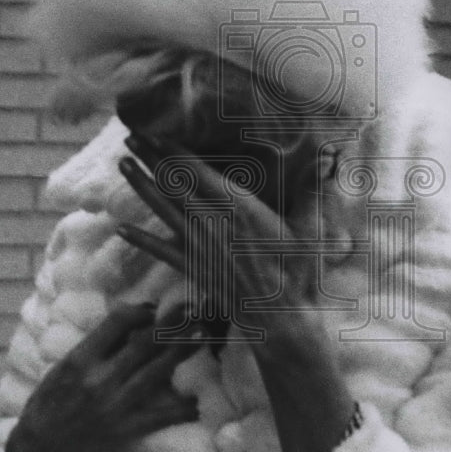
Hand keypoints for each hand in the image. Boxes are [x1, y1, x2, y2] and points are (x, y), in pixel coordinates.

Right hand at [0, 301, 200, 451]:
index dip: (141, 310)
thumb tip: (136, 318)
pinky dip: (183, 406)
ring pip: (157, 371)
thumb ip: (98, 344)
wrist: (41, 448)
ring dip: (182, 351)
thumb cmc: (52, 400)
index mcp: (81, 358)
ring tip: (203, 335)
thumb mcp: (66, 364)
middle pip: (144, 343)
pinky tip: (199, 397)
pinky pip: (162, 415)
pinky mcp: (127, 429)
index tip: (153, 308)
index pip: (118, 322)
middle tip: (194, 311)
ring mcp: (115, 405)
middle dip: (172, 324)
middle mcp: (100, 379)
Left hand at [116, 132, 355, 451]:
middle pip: (174, 184)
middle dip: (151, 158)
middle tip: (129, 136)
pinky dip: (140, 239)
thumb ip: (311, 190)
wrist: (282, 321)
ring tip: (121, 164)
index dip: (175, 150)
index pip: (198, 171)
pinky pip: (160, 251)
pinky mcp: (193, 269)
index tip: (158, 131)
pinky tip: (120, 229)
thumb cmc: (298, 274)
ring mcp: (198, 246)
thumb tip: (330, 155)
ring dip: (140, 186)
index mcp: (238, 208)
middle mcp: (212, 223)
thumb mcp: (309, 228)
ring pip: (162, 209)